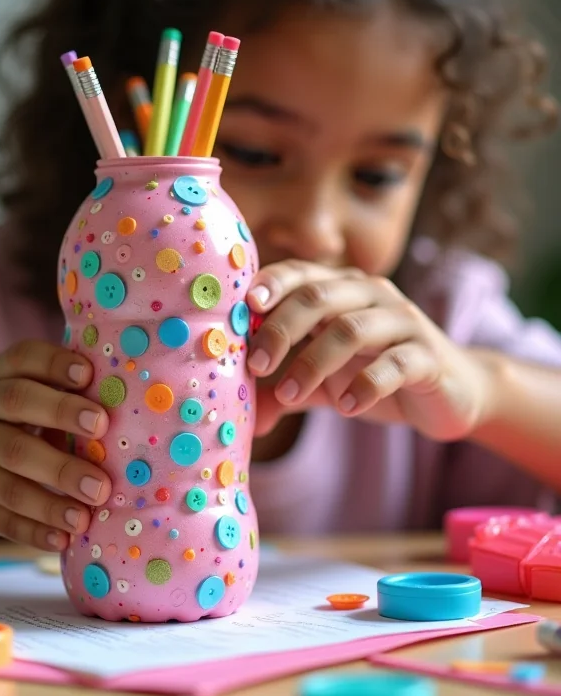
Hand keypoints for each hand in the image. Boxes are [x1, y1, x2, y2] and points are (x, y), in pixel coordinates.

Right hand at [0, 340, 111, 550]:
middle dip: (60, 416)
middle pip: (14, 405)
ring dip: (51, 493)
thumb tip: (131, 405)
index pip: (22, 358)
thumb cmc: (21, 423)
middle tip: (102, 432)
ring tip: (92, 505)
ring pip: (7, 474)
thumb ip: (68, 395)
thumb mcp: (33, 396)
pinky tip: (64, 538)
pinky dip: (34, 530)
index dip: (53, 362)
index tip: (88, 374)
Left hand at [246, 261, 491, 440]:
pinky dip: (365, 385)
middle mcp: (371, 295)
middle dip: (280, 329)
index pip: (300, 274)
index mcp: (341, 290)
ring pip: (350, 330)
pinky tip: (347, 408)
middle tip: (255, 365)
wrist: (450, 392)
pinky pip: (395, 364)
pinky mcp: (428, 355)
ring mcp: (403, 322)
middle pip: (317, 297)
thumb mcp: (324, 383)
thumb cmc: (376, 374)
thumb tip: (247, 422)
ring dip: (313, 363)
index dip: (271, 284)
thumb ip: (284, 393)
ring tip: (291, 394)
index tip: (244, 309)